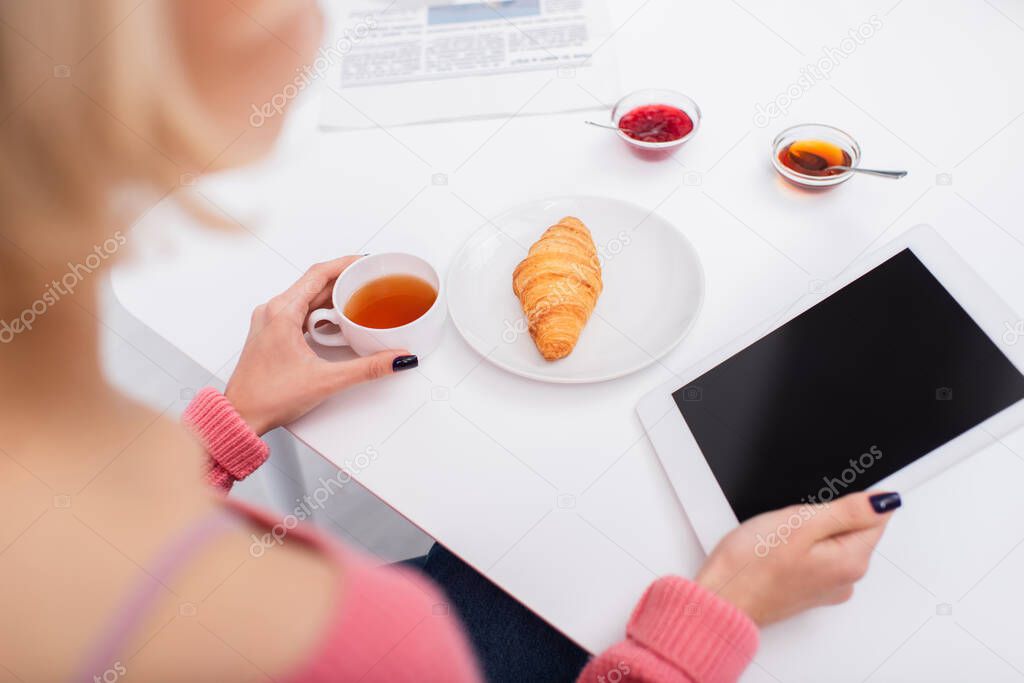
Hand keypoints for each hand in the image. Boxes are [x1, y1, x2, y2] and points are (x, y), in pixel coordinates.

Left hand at [225, 257, 416, 434]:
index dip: (345, 264)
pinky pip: (298, 314)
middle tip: (368, 283)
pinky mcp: (271, 335)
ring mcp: (269, 323)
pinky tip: (334, 326)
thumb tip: (395, 359)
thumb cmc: (267, 397)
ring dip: (331, 300)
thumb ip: (367, 368)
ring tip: (356, 303)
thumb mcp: (326, 380)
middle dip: (343, 282)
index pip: (319, 274)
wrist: (241, 417)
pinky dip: (319, 314)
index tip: (365, 262)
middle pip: (314, 284)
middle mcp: (272, 312)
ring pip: (306, 299)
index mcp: (282, 312)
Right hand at [695, 491, 899, 625]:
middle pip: (853, 528)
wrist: (722, 597)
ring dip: (809, 530)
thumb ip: (849, 510)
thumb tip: (886, 500)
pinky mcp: (808, 588)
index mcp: (852, 561)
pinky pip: (814, 556)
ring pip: (831, 540)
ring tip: (778, 537)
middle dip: (825, 514)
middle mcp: (846, 578)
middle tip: (792, 521)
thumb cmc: (752, 566)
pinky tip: (775, 549)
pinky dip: (798, 546)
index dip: (851, 499)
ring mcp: (827, 586)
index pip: (876, 517)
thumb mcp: (801, 523)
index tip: (820, 505)